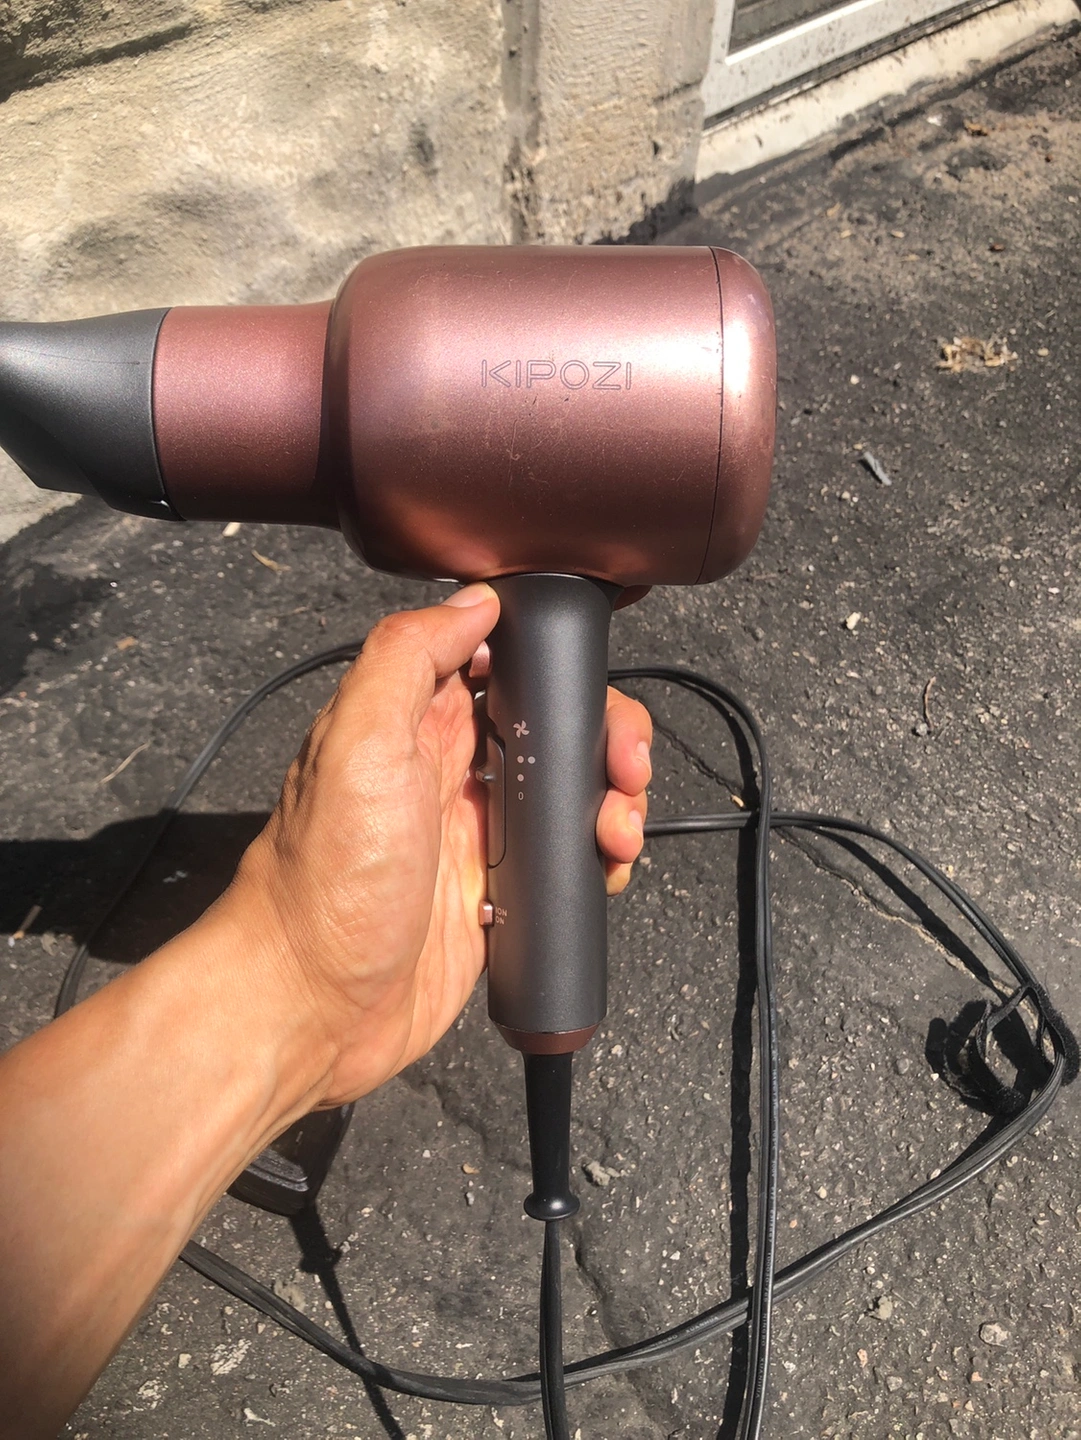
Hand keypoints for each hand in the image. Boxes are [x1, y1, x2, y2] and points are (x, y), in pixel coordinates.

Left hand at [222, 584, 651, 1107]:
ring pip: (568, 793)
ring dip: (612, 801)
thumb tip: (473, 599)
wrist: (312, 1008)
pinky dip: (597, 860)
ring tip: (616, 835)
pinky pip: (563, 861)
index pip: (498, 661)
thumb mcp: (356, 746)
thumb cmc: (321, 885)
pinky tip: (601, 873)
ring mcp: (473, 835)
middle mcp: (445, 772)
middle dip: (604, 738)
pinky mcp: (494, 896)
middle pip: (550, 725)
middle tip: (625, 770)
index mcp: (411, 723)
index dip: (554, 664)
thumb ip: (407, 658)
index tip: (591, 685)